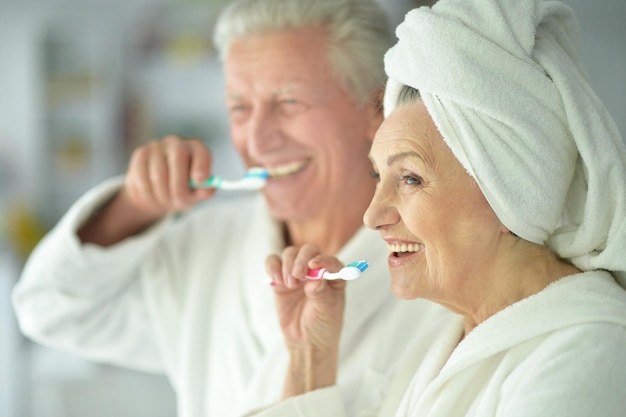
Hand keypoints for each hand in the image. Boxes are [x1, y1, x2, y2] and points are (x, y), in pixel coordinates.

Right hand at [123, 135, 215, 220]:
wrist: (158, 190)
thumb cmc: (184, 189)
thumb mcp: (196, 192)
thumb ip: (204, 191)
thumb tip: (206, 191)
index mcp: (197, 149)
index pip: (201, 152)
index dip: (201, 165)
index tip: (199, 181)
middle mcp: (177, 143)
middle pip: (178, 157)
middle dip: (178, 185)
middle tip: (178, 203)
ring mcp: (157, 146)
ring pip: (158, 172)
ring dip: (162, 194)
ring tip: (166, 203)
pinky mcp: (140, 154)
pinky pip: (142, 177)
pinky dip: (148, 193)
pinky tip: (153, 196)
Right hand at [266, 244, 346, 396]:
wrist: (305, 342)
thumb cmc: (323, 325)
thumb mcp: (327, 312)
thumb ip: (322, 294)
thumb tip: (315, 278)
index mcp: (334, 276)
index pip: (331, 261)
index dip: (323, 260)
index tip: (314, 265)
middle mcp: (316, 270)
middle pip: (308, 251)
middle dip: (301, 259)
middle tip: (297, 274)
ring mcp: (298, 273)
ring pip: (290, 253)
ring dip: (287, 264)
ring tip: (289, 284)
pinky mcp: (281, 279)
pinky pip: (273, 263)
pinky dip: (273, 267)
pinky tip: (277, 280)